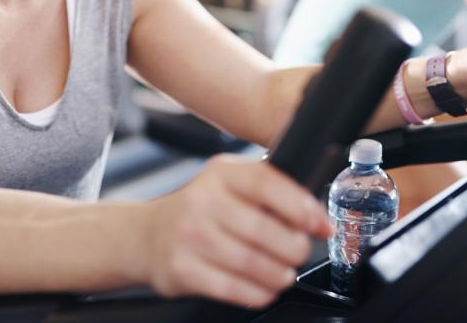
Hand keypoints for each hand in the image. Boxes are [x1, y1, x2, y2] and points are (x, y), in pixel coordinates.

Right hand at [144, 154, 331, 308]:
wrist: (148, 234)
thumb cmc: (201, 210)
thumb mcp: (229, 186)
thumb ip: (268, 194)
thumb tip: (316, 217)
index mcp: (221, 173)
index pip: (266, 183)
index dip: (300, 206)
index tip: (319, 224)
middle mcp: (202, 200)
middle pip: (263, 229)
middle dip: (294, 248)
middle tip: (300, 252)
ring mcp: (189, 235)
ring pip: (251, 263)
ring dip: (279, 274)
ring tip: (285, 274)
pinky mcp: (182, 269)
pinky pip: (232, 288)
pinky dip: (258, 293)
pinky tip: (264, 289)